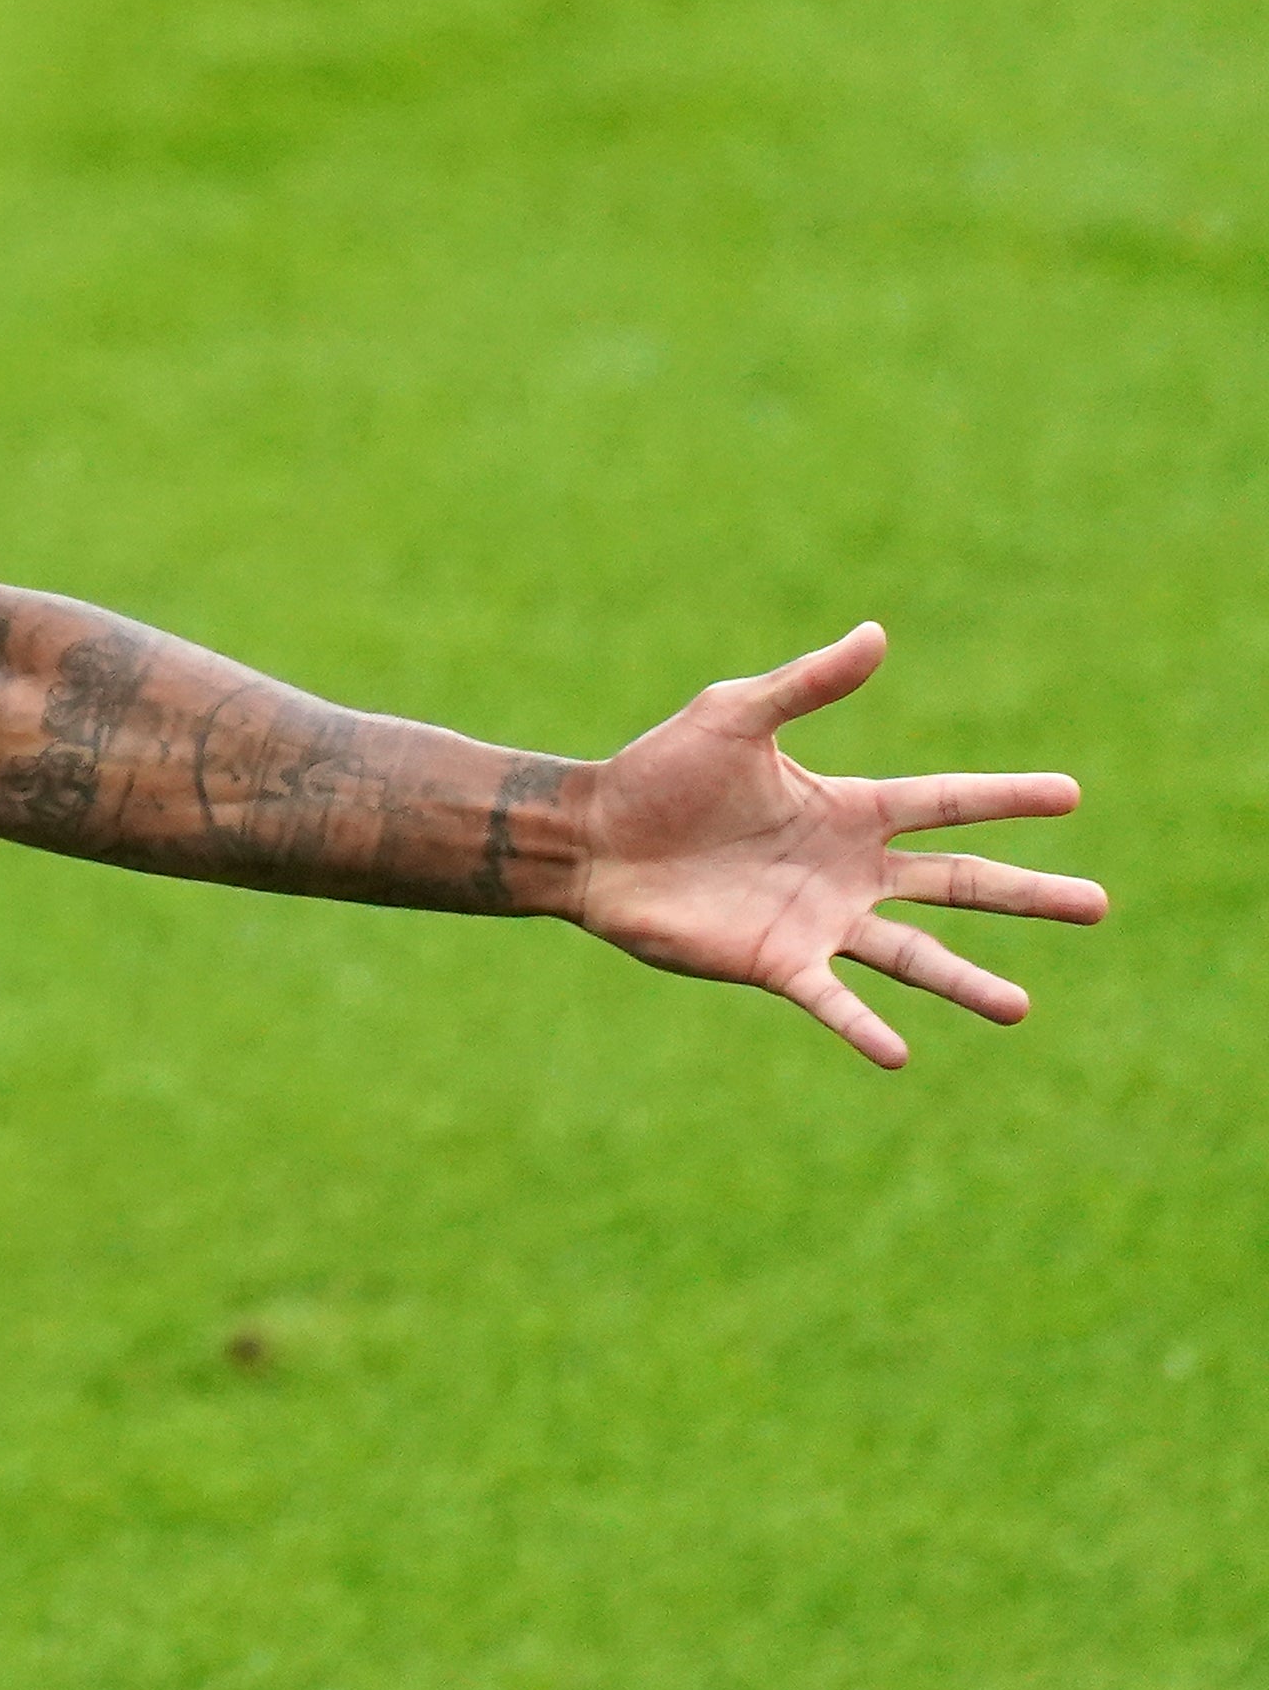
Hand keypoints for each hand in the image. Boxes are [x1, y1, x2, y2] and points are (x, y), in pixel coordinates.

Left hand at [572, 622, 1104, 1067]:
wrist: (591, 838)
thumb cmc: (658, 773)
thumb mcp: (735, 716)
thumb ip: (806, 684)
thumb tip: (876, 634)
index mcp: (849, 809)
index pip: (948, 803)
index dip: (1007, 798)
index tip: (1072, 794)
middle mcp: (848, 871)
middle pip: (957, 885)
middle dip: (1025, 894)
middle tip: (1098, 904)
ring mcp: (818, 920)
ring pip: (911, 957)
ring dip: (965, 982)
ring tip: (1020, 1009)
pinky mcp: (775, 962)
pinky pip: (831, 999)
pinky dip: (862, 1026)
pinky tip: (897, 1054)